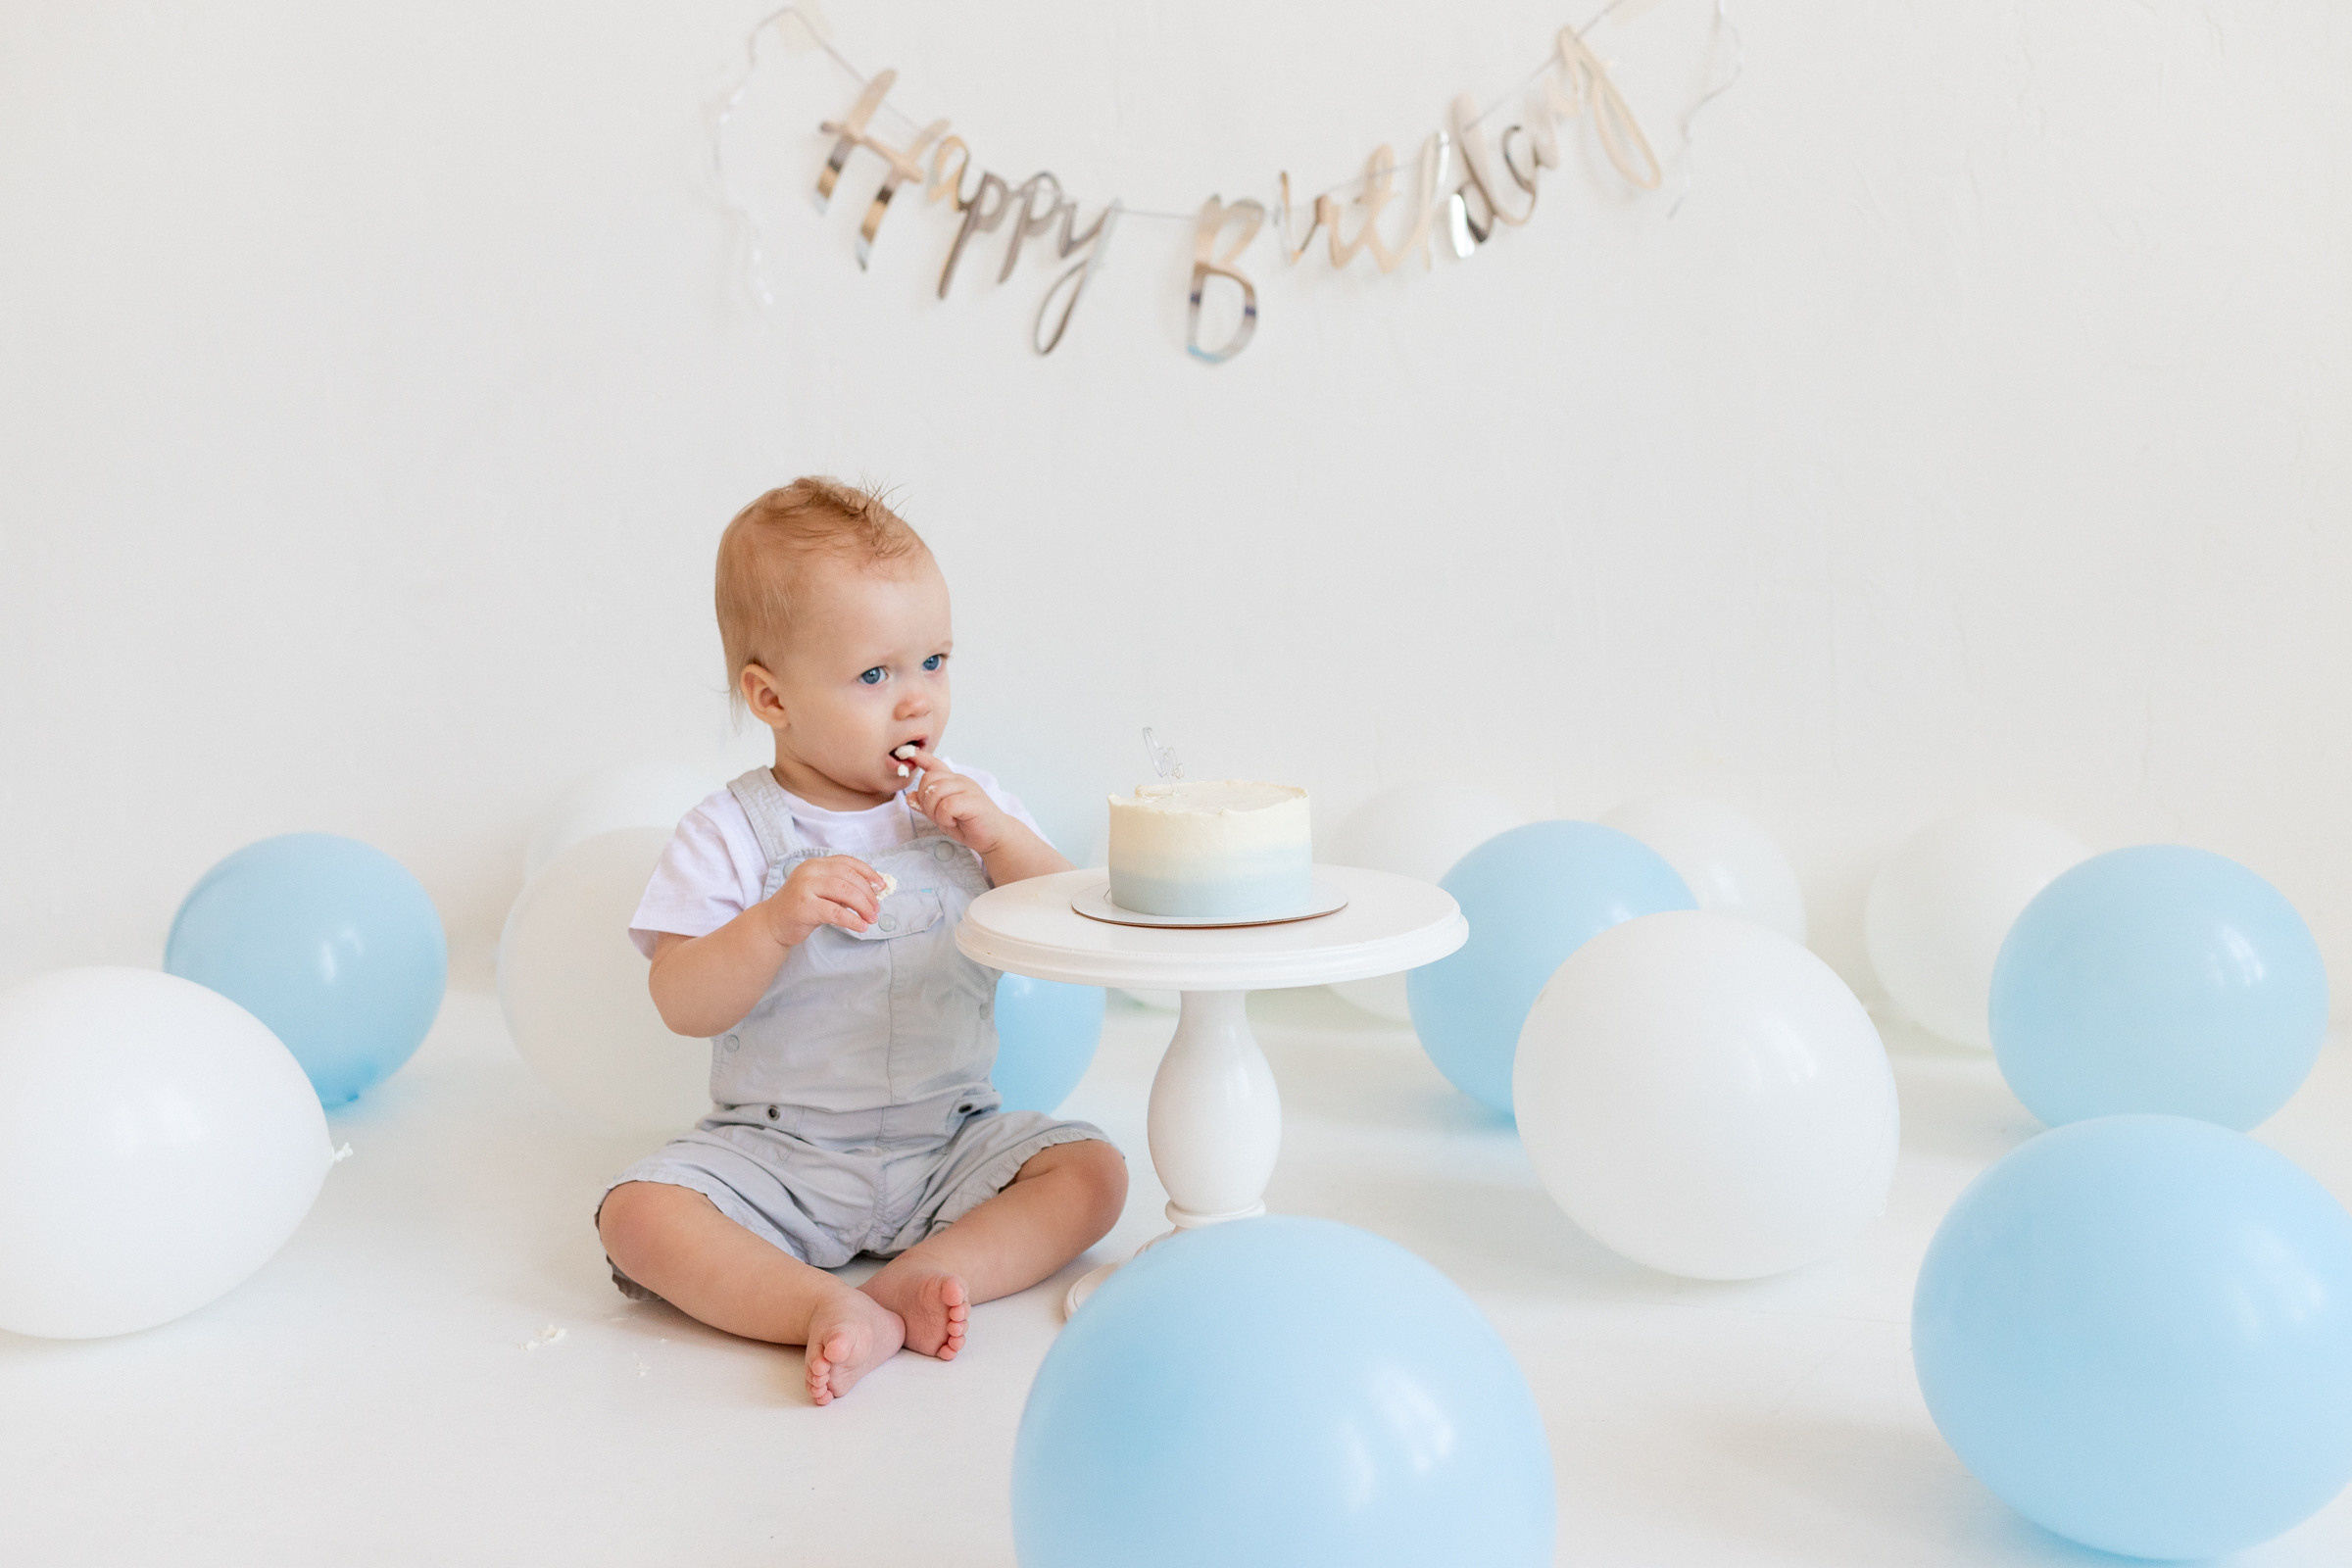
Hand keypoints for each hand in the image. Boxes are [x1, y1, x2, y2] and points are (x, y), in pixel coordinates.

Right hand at [759, 855, 888, 947]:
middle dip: (868, 894)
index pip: (847, 862)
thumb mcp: (823, 892)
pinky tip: (861, 926)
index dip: (868, 873)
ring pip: (844, 891)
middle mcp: (809, 871)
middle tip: (876, 909)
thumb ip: (842, 888)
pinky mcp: (803, 906)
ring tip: (871, 918)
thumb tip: (873, 891)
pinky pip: (835, 912)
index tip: (881, 886)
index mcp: (816, 864)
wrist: (773, 924)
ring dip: (863, 906)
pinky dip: (852, 920)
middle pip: (848, 877)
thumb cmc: (802, 908)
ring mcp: (804, 887)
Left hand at [898, 745, 1008, 854]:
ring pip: (935, 792)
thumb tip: (910, 797)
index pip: (935, 765)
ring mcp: (967, 788)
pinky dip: (945, 818)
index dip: (921, 758)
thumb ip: (927, 806)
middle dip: (926, 801)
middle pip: (928, 780)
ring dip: (935, 811)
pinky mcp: (972, 801)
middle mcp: (960, 780)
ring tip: (948, 819)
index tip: (908, 752)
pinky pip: (946, 805)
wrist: (995, 836)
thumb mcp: (942, 815)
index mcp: (953, 781)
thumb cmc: (970, 824)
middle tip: (938, 815)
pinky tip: (955, 822)